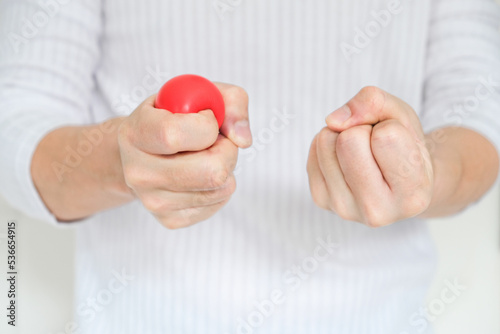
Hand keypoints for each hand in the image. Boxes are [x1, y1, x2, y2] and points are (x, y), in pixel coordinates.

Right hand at [118, 83, 251, 228]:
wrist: (144, 150)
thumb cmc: (175, 117)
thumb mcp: (199, 93)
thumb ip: (231, 102)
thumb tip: (243, 139)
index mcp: (135, 133)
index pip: (174, 134)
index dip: (206, 124)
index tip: (207, 118)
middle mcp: (138, 172)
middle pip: (210, 171)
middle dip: (227, 150)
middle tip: (217, 140)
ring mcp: (153, 200)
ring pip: (220, 188)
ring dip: (226, 167)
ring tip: (206, 154)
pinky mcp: (170, 219)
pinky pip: (218, 202)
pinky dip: (221, 185)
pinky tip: (202, 173)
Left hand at [307, 87, 433, 226]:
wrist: (395, 182)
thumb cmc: (405, 148)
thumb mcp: (404, 117)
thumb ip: (376, 102)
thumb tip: (333, 121)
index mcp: (411, 195)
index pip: (385, 136)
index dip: (390, 127)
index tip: (399, 145)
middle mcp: (377, 210)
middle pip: (348, 140)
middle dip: (362, 129)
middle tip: (376, 146)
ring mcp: (344, 208)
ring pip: (326, 141)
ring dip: (342, 134)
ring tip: (363, 153)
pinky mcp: (321, 199)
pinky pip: (314, 148)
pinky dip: (329, 144)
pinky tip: (347, 161)